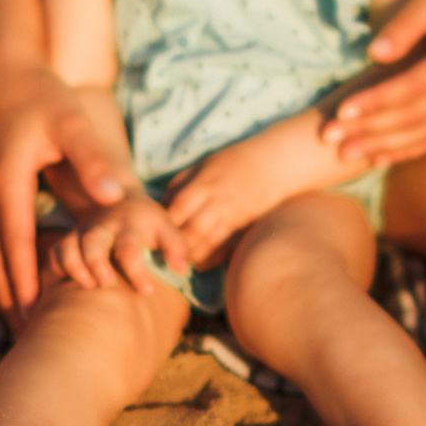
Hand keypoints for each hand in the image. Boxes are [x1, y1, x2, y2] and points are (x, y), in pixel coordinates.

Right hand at [0, 57, 129, 318]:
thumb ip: (91, 159)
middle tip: (24, 338)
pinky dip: (0, 268)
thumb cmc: (45, 95)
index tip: (34, 314)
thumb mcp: (72, 122)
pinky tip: (12, 288)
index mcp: (9, 179)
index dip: (24, 279)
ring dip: (2, 288)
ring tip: (17, 325)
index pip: (16, 240)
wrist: (10, 72)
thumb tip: (115, 197)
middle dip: (8, 297)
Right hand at [51, 192, 187, 296]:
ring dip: (75, 267)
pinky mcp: (68, 239)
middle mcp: (103, 228)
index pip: (130, 248)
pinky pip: (54, 252)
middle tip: (107, 284)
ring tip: (89, 286)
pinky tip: (68, 285)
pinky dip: (59, 267)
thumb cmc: (147, 223)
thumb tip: (181, 269)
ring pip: (68, 247)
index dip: (136, 271)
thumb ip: (176, 246)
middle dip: (96, 263)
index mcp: (130, 226)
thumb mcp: (166, 227)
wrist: (118, 197)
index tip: (147, 291)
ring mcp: (83, 233)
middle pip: (93, 243)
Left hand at [163, 134, 319, 267]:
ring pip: (209, 241)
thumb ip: (181, 184)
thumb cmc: (233, 161)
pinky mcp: (246, 225)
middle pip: (193, 228)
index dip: (165, 222)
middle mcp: (219, 200)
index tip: (152, 231)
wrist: (274, 163)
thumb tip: (161, 205)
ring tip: (178, 260)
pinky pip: (227, 246)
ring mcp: (234, 214)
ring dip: (192, 254)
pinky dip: (213, 258)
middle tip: (162, 252)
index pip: (180, 205)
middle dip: (176, 243)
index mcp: (205, 182)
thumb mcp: (203, 164)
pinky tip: (200, 264)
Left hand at [325, 0, 425, 166]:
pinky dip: (406, 150)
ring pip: (423, 133)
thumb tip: (374, 56)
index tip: (342, 110)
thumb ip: (405, 24)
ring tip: (345, 153)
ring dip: (382, 145)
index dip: (376, 102)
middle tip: (329, 137)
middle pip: (414, 117)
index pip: (413, 88)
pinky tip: (378, 158)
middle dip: (369, 129)